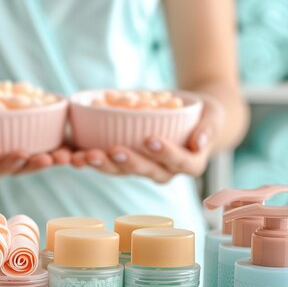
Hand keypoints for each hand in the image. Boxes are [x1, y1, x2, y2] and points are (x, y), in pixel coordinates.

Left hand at [71, 93, 224, 182]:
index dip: (165, 153)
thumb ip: (208, 128)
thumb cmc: (204, 114)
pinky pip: (106, 163)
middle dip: (128, 162)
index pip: (179, 162)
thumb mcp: (214, 114)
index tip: (150, 140)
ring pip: (122, 171)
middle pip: (145, 170)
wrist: (190, 115)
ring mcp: (142, 168)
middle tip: (112, 151)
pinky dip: (90, 160)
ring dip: (102, 164)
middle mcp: (164, 171)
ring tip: (85, 156)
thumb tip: (199, 143)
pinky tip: (73, 155)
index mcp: (189, 164)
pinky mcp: (125, 161)